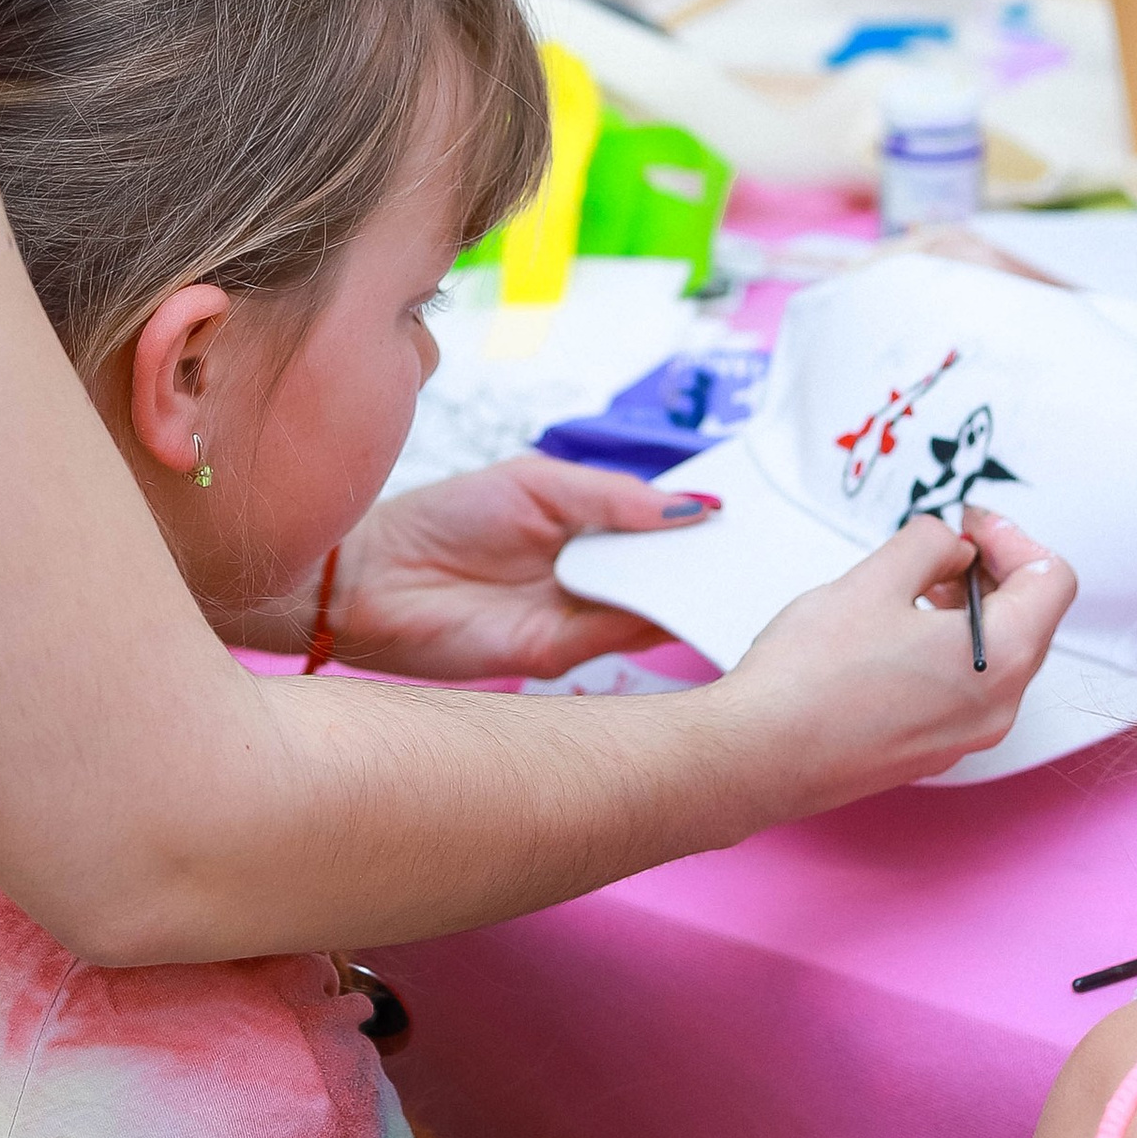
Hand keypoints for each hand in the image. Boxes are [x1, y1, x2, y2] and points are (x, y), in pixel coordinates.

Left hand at [319, 454, 727, 682]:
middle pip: (669, 574)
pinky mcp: (558, 654)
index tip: (760, 518)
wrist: (367, 579)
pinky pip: (621, 637)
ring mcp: (578, 618)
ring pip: (655, 610)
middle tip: (769, 551)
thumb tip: (693, 508)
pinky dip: (657, 624)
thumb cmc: (440, 519)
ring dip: (693, 594)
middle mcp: (591, 578)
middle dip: (714, 563)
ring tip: (742, 571)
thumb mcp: (535, 483)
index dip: (706, 525)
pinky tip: (690, 602)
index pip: (663, 530)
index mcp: (588, 528)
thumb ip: (611, 496)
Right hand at [720, 506, 1075, 816]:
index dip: (1012, 538)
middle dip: (990, 572)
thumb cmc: (811, 676)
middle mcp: (998, 707)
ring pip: (994, 657)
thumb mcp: (875, 579)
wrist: (758, 756)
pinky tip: (891, 635)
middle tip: (941, 546)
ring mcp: (965, 737)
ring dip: (965, 611)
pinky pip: (962, 689)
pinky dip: (944, 649)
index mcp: (1000, 659)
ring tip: (909, 588)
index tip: (967, 524)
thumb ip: (930, 545)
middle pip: (1029, 621)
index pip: (1052, 581)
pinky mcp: (931, 751)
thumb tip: (953, 546)